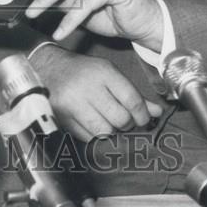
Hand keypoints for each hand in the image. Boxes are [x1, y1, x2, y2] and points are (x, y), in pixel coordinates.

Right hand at [29, 45, 163, 140]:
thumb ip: (134, 94)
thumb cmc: (84, 72)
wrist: (48, 68)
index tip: (143, 119)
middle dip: (126, 124)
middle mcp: (88, 87)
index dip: (142, 115)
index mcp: (103, 72)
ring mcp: (73, 103)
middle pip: (120, 119)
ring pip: (105, 132)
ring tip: (107, 121)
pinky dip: (94, 136)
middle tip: (123, 121)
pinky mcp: (62, 118)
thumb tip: (158, 112)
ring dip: (111, 131)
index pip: (132, 100)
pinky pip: (88, 138)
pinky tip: (92, 123)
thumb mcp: (109, 75)